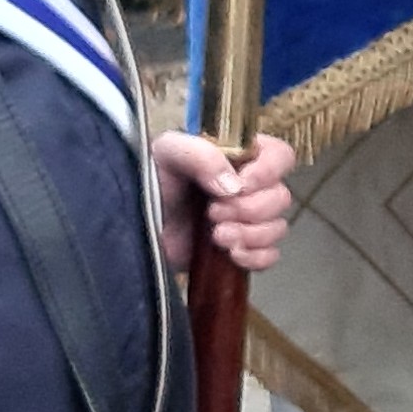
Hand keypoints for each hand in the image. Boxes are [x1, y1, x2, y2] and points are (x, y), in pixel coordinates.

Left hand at [154, 130, 297, 275]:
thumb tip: (233, 185)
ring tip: (216, 235)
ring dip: (250, 234)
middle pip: (281, 197)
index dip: (269, 171)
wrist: (131, 226)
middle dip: (249, 209)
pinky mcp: (240, 249)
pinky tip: (231, 254)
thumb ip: (200, 155)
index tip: (242, 184)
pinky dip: (255, 257)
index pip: (280, 156)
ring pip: (277, 228)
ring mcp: (246, 221)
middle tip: (212, 213)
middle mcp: (248, 187)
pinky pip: (270, 256)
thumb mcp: (166, 154)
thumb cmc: (147, 182)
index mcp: (238, 156)